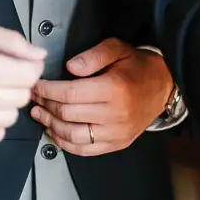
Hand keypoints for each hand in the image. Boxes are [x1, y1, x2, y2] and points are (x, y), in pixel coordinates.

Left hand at [30, 39, 172, 155]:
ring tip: (40, 115)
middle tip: (35, 98)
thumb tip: (70, 67)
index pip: (70, 94)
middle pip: (68, 114)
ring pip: (73, 136)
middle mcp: (115, 114)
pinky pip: (85, 150)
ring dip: (51, 126)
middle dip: (46, 106)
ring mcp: (116, 132)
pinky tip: (56, 132)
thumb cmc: (139, 67)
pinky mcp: (117, 143)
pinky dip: (65, 143)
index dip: (48, 90)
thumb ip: (93, 55)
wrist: (164, 86)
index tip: (37, 86)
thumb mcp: (118, 49)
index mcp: (114, 89)